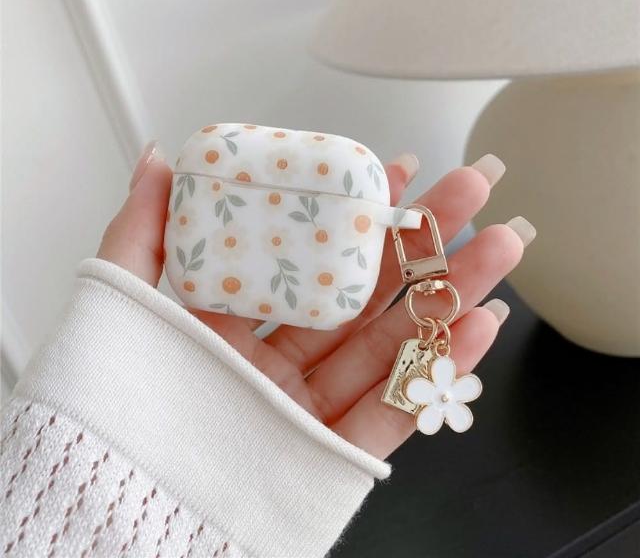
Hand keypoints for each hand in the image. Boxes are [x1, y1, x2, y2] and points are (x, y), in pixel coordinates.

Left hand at [98, 142, 532, 458]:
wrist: (113, 514)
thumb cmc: (111, 406)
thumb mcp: (119, 300)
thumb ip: (140, 228)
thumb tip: (158, 158)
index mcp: (232, 321)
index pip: (308, 257)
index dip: (355, 212)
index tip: (396, 172)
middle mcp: (274, 362)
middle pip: (364, 296)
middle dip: (422, 242)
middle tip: (468, 194)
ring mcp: (304, 410)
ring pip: (390, 347)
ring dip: (449, 297)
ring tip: (496, 249)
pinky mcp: (325, 458)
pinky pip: (391, 413)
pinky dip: (439, 372)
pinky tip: (477, 327)